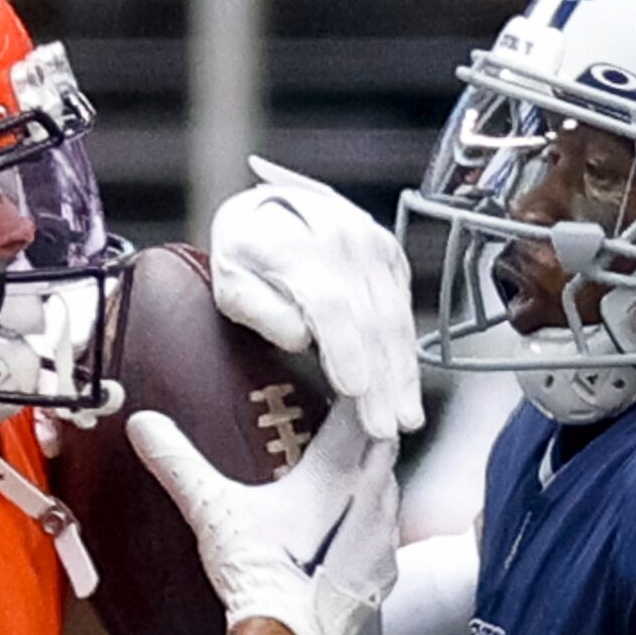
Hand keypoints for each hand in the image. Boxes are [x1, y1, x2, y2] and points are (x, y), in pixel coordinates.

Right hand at [131, 399, 400, 634]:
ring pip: (392, 487)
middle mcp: (372, 500)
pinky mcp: (382, 573)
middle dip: (367, 427)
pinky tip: (352, 527)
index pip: (358, 411)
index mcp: (336, 475)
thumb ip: (180, 464)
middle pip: (384, 444)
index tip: (341, 382)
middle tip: (347, 417)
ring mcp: (383, 538)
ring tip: (351, 468)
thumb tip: (146, 427)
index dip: (352, 391)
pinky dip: (374, 520)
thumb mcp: (213, 512)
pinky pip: (389, 533)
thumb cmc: (262, 579)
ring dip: (374, 473)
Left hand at [210, 156, 424, 440]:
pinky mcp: (392, 258)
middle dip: (381, 378)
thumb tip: (301, 337)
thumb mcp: (229, 280)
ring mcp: (374, 244)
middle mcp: (343, 237)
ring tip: (404, 420)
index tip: (354, 390)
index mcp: (295, 242)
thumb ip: (257, 307)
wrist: (272, 207)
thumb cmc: (245, 255)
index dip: (345, 348)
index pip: (330, 302)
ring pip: (395, 318)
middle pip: (370, 317)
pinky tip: (406, 391)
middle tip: (383, 427)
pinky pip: (405, 311)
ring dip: (402, 373)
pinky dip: (407, 355)